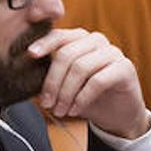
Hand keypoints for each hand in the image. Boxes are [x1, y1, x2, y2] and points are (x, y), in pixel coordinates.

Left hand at [29, 28, 150, 139]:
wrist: (118, 114)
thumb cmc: (89, 97)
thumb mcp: (65, 84)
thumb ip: (51, 75)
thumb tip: (25, 77)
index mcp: (80, 39)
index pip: (59, 36)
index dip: (44, 44)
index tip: (30, 55)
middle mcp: (97, 40)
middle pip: (67, 54)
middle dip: (53, 82)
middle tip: (47, 104)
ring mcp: (113, 52)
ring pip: (81, 67)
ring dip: (66, 93)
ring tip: (61, 110)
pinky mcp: (125, 67)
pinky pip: (98, 80)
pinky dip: (82, 97)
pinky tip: (76, 109)